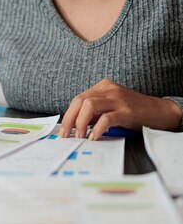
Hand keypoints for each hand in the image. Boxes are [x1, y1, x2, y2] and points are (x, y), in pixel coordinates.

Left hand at [59, 78, 182, 140]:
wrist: (159, 111)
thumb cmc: (134, 111)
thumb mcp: (112, 106)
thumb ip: (96, 112)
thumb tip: (77, 126)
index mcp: (103, 87)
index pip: (78, 99)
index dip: (68, 114)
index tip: (63, 129)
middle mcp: (108, 89)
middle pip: (80, 100)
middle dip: (70, 119)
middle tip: (67, 135)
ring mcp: (117, 99)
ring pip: (89, 106)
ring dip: (81, 122)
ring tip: (80, 136)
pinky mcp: (126, 111)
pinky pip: (106, 118)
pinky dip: (96, 129)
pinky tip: (94, 137)